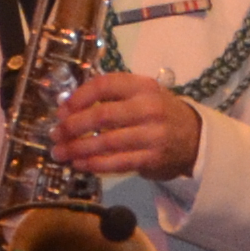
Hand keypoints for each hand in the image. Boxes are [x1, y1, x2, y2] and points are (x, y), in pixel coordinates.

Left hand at [52, 70, 202, 182]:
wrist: (194, 137)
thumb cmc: (159, 113)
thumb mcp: (142, 94)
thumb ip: (112, 97)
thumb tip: (69, 109)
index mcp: (142, 86)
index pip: (105, 85)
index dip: (79, 97)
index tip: (62, 109)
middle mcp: (148, 108)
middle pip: (102, 116)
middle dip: (72, 126)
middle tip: (55, 134)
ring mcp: (151, 134)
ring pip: (106, 142)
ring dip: (78, 149)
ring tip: (60, 153)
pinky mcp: (152, 158)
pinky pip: (116, 162)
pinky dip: (94, 164)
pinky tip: (80, 164)